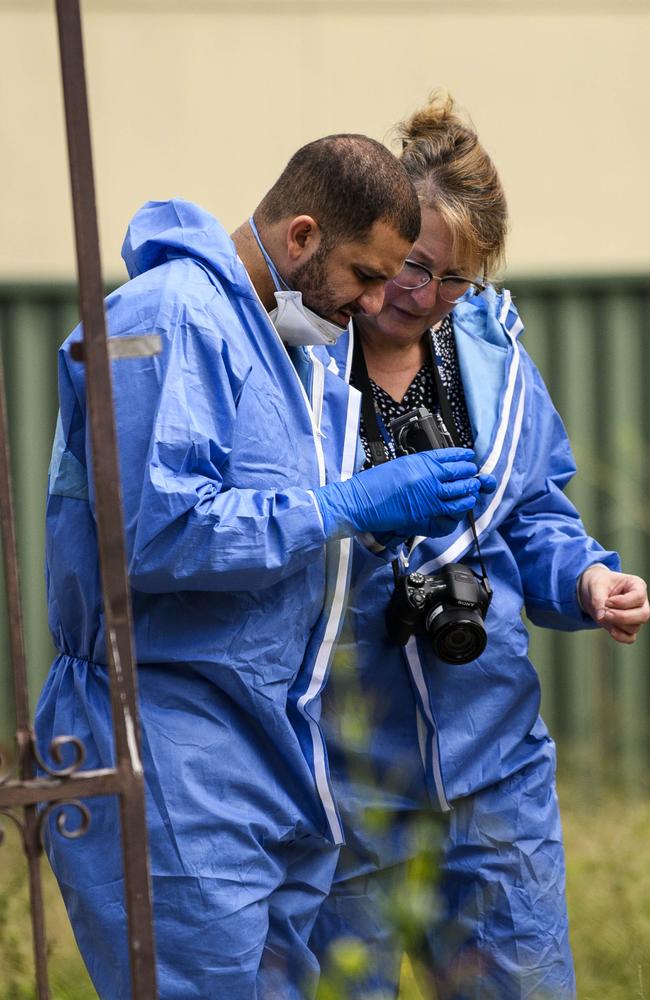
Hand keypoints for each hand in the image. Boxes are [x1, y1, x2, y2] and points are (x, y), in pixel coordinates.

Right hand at [314, 448, 492, 540]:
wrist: (360, 502)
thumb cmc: (374, 483)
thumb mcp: (400, 465)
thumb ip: (421, 466)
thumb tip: (438, 468)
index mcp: (421, 462)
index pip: (452, 456)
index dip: (464, 457)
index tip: (468, 458)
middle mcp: (429, 478)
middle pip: (462, 474)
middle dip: (470, 475)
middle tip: (472, 476)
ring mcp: (430, 499)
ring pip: (462, 495)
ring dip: (469, 493)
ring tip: (470, 492)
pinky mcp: (426, 517)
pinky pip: (450, 516)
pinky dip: (458, 512)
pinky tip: (458, 509)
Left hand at [579, 564, 649, 643]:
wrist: (594, 591)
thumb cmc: (599, 584)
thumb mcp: (596, 586)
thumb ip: (598, 600)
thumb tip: (602, 618)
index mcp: (636, 585)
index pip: (638, 597)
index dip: (623, 602)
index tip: (607, 602)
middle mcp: (641, 602)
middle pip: (643, 615)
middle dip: (623, 617)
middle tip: (606, 614)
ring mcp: (636, 616)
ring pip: (635, 627)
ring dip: (617, 625)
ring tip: (604, 616)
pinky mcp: (628, 627)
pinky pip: (630, 638)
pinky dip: (621, 637)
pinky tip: (611, 631)